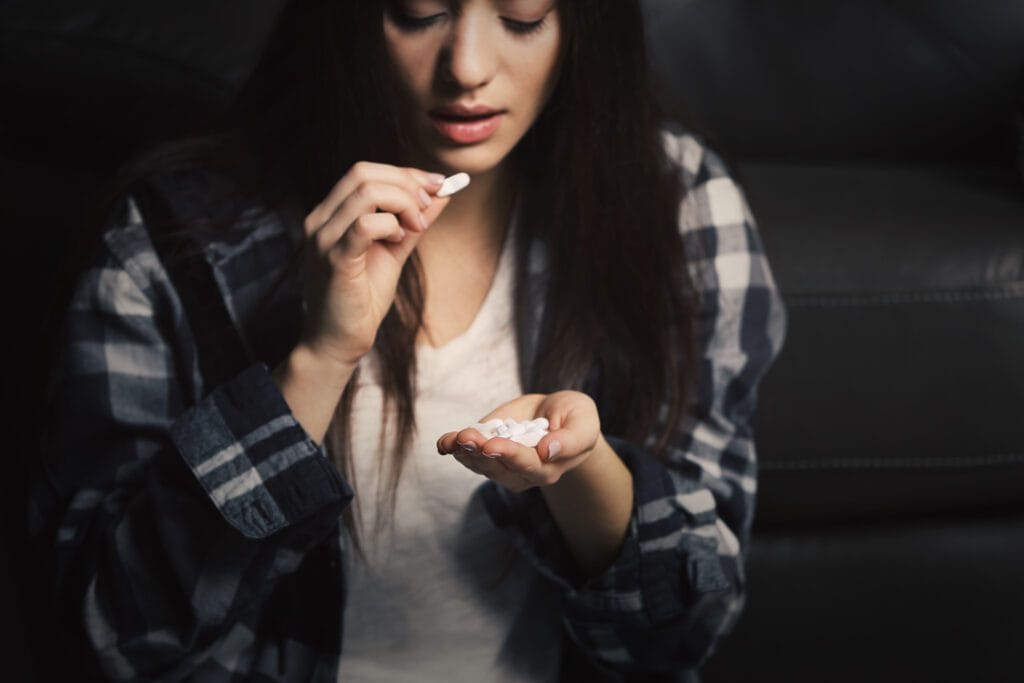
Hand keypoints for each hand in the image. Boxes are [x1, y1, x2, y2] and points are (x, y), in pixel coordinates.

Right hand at [299, 161, 451, 368]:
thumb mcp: (395, 250)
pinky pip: (365, 224)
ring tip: (416, 228)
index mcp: (331, 214)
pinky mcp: (335, 259)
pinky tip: (399, 240)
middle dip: (406, 183)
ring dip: (402, 203)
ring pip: (366, 191)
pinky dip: (391, 225)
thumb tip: (443, 194)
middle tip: (428, 207)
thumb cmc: (363, 298)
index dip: (405, 173)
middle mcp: (321, 220)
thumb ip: (414, 221)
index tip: (438, 185)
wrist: (339, 341)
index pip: (364, 172)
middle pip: (363, 172)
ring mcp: (324, 238)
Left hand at [436, 391, 601, 492]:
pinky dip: (453, 447)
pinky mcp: (487, 450)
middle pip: (497, 467)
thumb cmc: (576, 419)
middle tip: (466, 438)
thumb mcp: (583, 424)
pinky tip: (444, 442)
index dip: (509, 455)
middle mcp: (521, 473)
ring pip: (479, 463)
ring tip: (453, 438)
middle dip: (480, 452)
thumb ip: (570, 440)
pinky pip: (467, 454)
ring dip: (463, 451)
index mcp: (548, 468)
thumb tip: (548, 451)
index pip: (526, 465)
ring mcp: (501, 464)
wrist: (559, 414)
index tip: (492, 444)